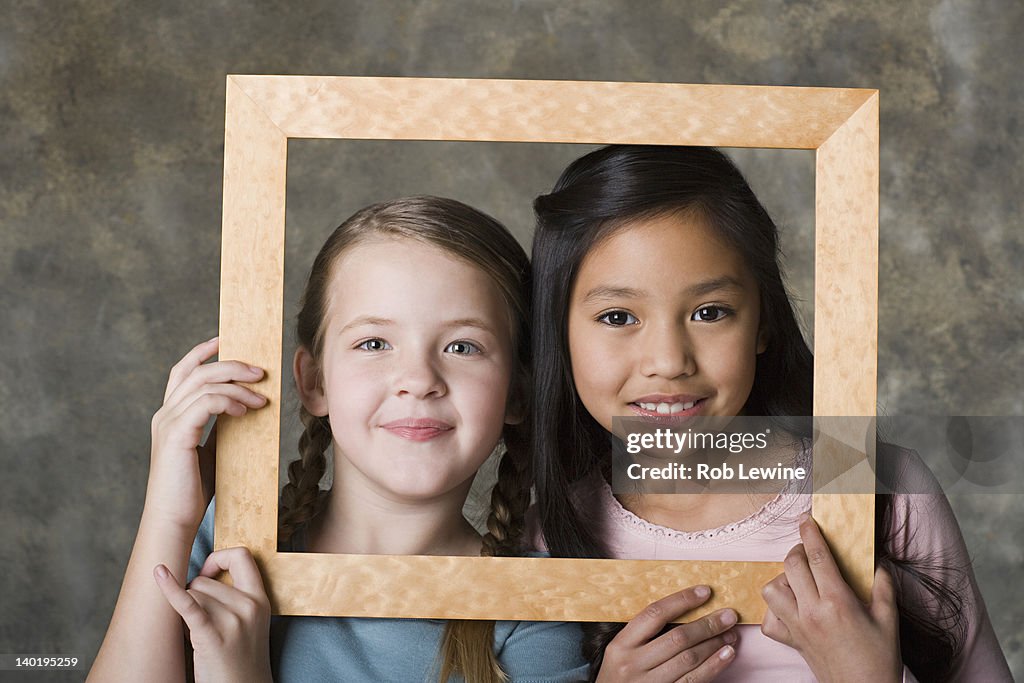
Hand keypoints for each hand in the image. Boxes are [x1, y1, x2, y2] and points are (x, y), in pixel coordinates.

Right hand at [146, 337, 265, 534]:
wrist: (174, 519)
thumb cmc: (192, 490)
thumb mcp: (210, 452)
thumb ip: (219, 428)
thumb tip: (244, 409)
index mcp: (171, 415)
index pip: (183, 371)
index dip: (202, 351)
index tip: (226, 340)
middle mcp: (165, 414)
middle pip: (197, 371)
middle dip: (232, 365)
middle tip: (261, 372)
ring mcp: (168, 423)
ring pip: (205, 384)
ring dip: (238, 386)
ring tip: (262, 398)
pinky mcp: (176, 435)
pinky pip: (206, 403)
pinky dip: (229, 401)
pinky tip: (247, 411)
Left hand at [154, 547, 272, 682]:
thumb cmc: (240, 660)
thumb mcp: (250, 623)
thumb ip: (236, 599)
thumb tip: (202, 578)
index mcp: (260, 599)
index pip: (241, 556)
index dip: (219, 558)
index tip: (207, 574)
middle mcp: (249, 606)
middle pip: (204, 581)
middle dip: (194, 598)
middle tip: (201, 622)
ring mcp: (233, 621)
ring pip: (192, 595)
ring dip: (186, 614)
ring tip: (199, 636)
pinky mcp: (212, 636)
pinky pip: (187, 604)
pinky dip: (170, 589)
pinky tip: (159, 574)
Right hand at [597, 586, 736, 682]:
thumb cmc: (621, 675)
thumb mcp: (622, 651)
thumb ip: (645, 634)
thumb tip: (687, 610)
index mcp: (621, 645)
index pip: (654, 614)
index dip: (681, 600)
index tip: (704, 592)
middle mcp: (633, 664)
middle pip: (677, 638)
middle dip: (708, 624)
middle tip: (729, 615)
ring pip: (689, 659)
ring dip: (715, 644)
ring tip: (731, 634)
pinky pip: (694, 680)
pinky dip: (714, 666)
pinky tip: (726, 654)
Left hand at [761, 514, 900, 682]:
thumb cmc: (880, 657)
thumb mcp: (889, 618)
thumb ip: (883, 585)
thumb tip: (877, 561)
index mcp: (838, 602)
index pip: (817, 557)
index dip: (810, 534)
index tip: (806, 520)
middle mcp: (813, 611)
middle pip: (791, 565)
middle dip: (798, 550)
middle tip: (810, 551)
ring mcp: (797, 626)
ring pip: (772, 588)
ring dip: (783, 578)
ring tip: (800, 581)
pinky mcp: (790, 641)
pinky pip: (768, 619)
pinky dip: (775, 610)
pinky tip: (791, 608)